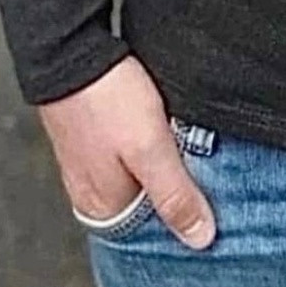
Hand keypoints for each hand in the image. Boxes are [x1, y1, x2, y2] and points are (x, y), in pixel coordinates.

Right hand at [37, 54, 216, 249]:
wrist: (71, 48)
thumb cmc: (106, 99)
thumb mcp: (149, 151)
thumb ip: (174, 195)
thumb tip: (200, 239)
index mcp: (103, 207)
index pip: (151, 235)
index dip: (184, 220)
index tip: (214, 208)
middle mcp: (92, 191)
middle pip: (146, 206)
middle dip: (178, 193)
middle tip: (211, 175)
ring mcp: (92, 162)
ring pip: (141, 177)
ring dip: (167, 167)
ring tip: (194, 150)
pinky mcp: (97, 135)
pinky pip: (133, 153)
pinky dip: (154, 147)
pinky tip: (170, 131)